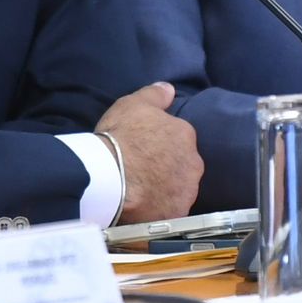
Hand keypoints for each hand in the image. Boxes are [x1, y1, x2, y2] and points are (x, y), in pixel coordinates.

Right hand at [95, 81, 202, 223]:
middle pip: (182, 165)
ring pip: (178, 189)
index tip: (144, 149)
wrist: (109, 176)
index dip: (160, 144)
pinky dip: (160, 210)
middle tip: (142, 171)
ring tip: (141, 191)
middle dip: (167, 168)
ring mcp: (186, 191)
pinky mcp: (176, 214)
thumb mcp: (133, 104)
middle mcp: (193, 163)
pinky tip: (143, 208)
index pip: (179, 138)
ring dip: (165, 190)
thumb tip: (169, 89)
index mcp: (186, 134)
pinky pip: (170, 211)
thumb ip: (155, 95)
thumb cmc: (120, 137)